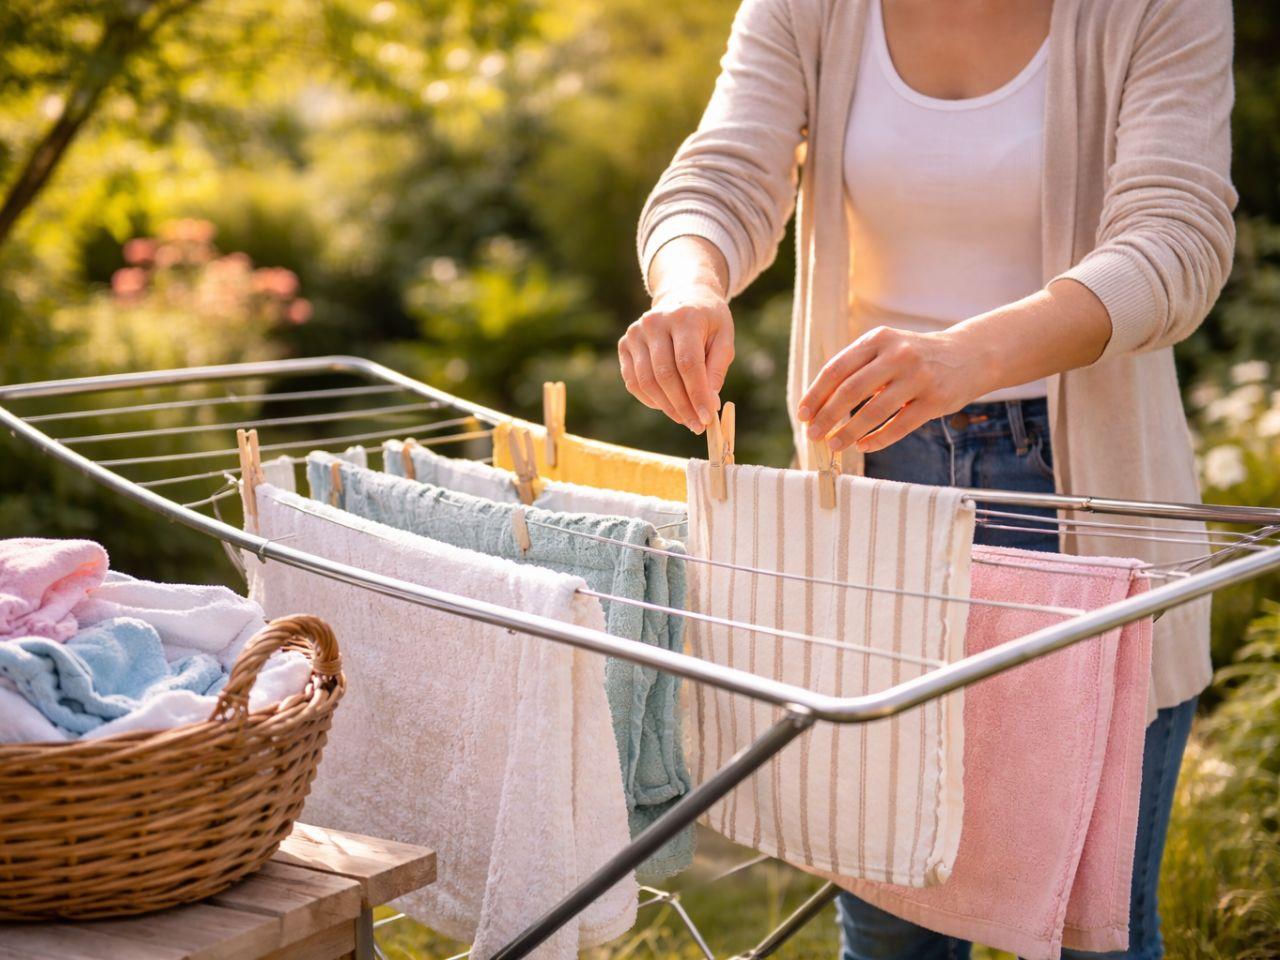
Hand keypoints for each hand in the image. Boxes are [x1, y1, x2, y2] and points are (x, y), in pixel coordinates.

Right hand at [619, 284, 734, 433]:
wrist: (682, 296)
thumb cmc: (708, 321)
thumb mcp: (723, 338)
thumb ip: (717, 369)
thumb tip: (708, 403)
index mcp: (684, 317)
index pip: (688, 363)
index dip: (696, 394)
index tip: (707, 417)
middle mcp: (654, 322)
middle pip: (665, 375)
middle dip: (682, 406)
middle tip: (697, 426)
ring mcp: (635, 333)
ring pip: (646, 381)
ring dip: (666, 407)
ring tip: (685, 419)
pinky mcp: (624, 344)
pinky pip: (633, 381)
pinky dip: (650, 399)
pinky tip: (667, 406)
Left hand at [797, 326, 991, 453]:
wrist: (969, 355)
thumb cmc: (915, 356)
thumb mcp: (886, 349)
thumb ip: (856, 368)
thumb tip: (818, 404)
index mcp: (878, 339)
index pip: (836, 369)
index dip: (816, 394)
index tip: (803, 414)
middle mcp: (898, 354)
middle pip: (851, 390)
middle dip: (827, 416)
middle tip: (813, 434)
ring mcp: (918, 377)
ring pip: (874, 411)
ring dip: (849, 432)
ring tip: (834, 445)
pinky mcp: (935, 401)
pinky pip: (899, 426)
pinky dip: (877, 439)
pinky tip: (862, 446)